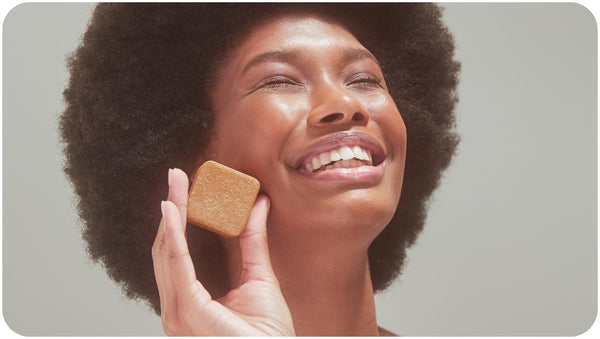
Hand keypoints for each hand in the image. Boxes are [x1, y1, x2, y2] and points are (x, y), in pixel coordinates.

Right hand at [152, 168, 294, 335]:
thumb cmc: (268, 335)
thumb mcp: (260, 276)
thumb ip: (253, 240)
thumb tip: (258, 204)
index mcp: (190, 301)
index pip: (176, 252)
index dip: (177, 217)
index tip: (182, 187)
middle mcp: (178, 307)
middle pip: (167, 248)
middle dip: (172, 208)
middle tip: (175, 176)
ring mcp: (180, 312)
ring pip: (168, 252)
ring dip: (171, 214)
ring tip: (175, 184)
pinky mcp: (189, 311)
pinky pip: (177, 265)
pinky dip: (174, 235)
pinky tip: (173, 210)